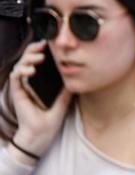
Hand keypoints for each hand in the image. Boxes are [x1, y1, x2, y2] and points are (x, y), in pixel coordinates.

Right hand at [7, 41, 72, 155]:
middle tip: (43, 45)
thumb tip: (79, 72)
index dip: (43, 49)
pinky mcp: (17, 93)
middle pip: (28, 58)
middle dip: (34, 49)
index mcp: (42, 79)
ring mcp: (23, 86)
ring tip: (39, 58)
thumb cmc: (52, 117)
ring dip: (28, 58)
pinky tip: (30, 70)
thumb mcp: (65, 97)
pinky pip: (15, 78)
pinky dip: (21, 70)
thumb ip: (68, 85)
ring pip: (20, 64)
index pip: (40, 59)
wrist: (42, 133)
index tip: (52, 42)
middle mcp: (31, 80)